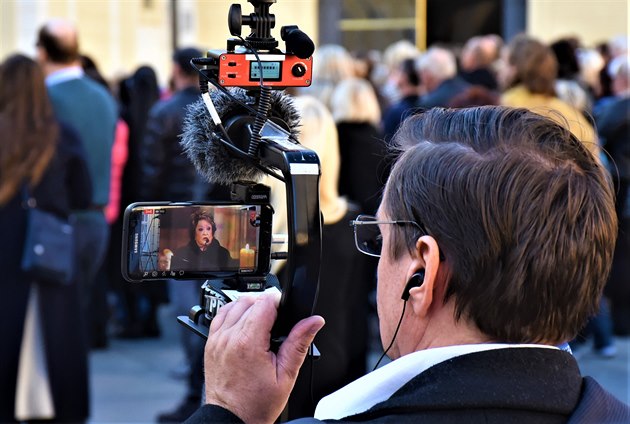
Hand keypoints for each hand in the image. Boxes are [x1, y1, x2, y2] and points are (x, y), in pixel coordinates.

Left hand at [204, 294, 324, 423]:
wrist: (231, 419)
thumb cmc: (256, 403)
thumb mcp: (286, 375)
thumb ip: (299, 343)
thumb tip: (313, 322)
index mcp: (248, 343)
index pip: (265, 302)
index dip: (279, 303)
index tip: (284, 314)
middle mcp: (229, 337)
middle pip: (250, 301)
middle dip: (266, 308)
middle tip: (275, 327)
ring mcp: (216, 340)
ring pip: (234, 305)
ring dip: (249, 309)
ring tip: (261, 328)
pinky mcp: (210, 344)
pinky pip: (220, 317)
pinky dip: (233, 316)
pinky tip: (244, 329)